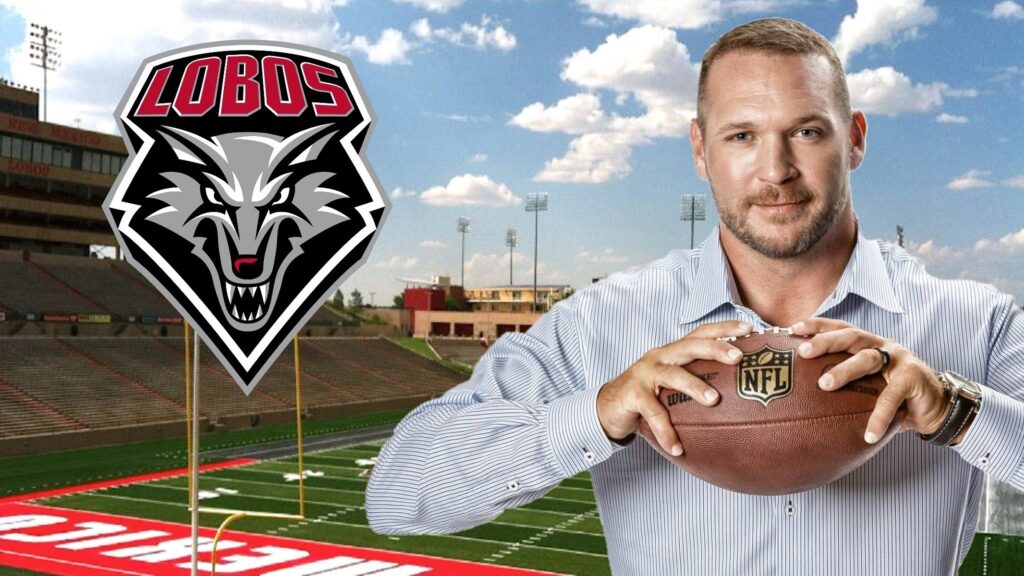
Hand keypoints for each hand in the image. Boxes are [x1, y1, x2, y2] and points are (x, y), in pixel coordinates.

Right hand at [597, 320, 752, 455]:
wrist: (608, 409)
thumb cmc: (648, 398)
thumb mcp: (672, 386)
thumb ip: (696, 384)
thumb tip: (738, 400)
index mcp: (673, 353)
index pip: (700, 334)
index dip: (724, 329)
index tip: (750, 329)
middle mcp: (660, 357)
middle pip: (690, 346)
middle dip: (715, 348)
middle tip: (738, 357)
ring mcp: (645, 374)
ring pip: (673, 374)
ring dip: (694, 386)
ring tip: (714, 400)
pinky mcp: (633, 394)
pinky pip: (653, 413)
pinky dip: (666, 432)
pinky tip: (677, 448)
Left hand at [791, 318, 951, 443]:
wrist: (936, 408)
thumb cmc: (893, 396)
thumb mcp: (867, 385)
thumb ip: (844, 382)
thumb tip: (801, 396)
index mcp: (868, 343)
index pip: (841, 328)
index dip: (818, 326)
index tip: (793, 328)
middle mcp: (882, 346)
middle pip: (851, 336)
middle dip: (825, 341)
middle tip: (803, 352)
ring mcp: (899, 360)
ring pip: (867, 359)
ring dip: (844, 370)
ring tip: (824, 385)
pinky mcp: (913, 379)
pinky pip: (892, 397)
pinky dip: (879, 416)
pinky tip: (869, 434)